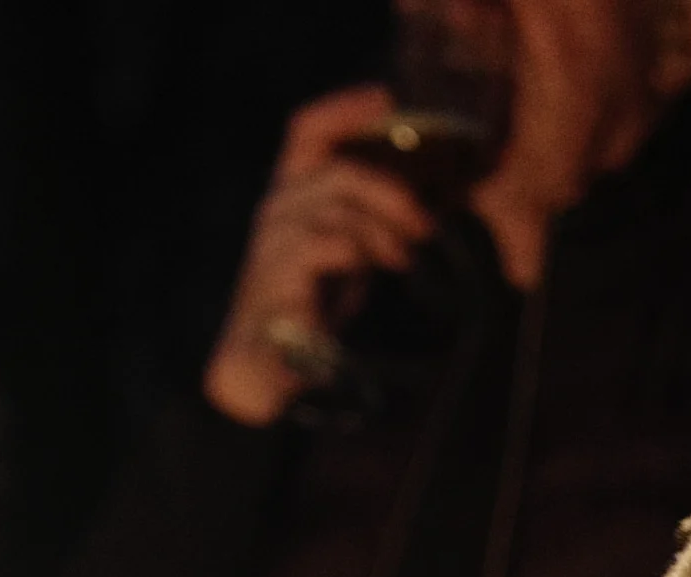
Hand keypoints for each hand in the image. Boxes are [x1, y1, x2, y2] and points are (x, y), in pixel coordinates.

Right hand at [202, 86, 437, 426]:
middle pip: (338, 168)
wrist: (266, 364)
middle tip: (422, 222)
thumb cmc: (310, 303)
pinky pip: (329, 242)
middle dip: (390, 190)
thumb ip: (370, 220)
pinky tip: (378, 270)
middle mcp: (276, 207)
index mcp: (290, 193)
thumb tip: (424, 203)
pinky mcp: (276, 272)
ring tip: (402, 257)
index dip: (344, 108)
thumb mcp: (348, 251)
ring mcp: (272, 238)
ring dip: (382, 230)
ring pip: (338, 205)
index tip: (386, 99)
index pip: (306, 130)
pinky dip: (362, 252)